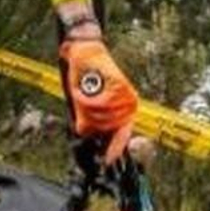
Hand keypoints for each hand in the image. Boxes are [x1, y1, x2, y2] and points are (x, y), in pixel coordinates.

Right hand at [58, 37, 138, 164]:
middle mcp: (128, 103)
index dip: (114, 148)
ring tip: (82, 93)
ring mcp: (125, 95)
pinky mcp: (118, 85)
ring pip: (100, 118)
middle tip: (81, 105)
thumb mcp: (88, 102)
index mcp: (123, 108)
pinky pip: (97, 105)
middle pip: (106, 128)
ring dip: (85, 109)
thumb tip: (91, 138)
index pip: (122, 134)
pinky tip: (83, 89)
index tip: (107, 161)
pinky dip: (85, 100)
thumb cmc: (85, 75)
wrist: (85, 49)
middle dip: (90, 121)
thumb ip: (93, 120)